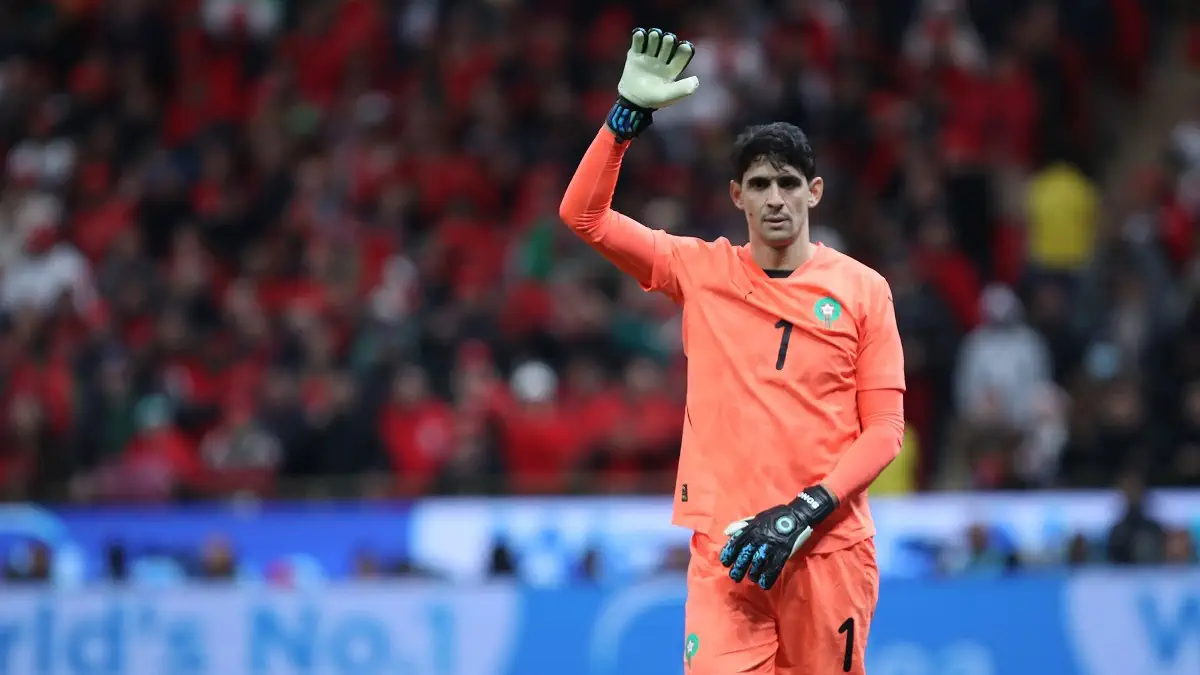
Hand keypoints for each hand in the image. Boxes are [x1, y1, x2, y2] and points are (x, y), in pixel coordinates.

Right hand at [606, 28, 698, 139]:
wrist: (631, 101)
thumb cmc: (652, 100)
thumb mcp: (668, 96)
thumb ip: (682, 89)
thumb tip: (696, 80)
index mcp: (673, 69)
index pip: (682, 54)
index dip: (685, 49)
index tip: (684, 46)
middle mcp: (662, 61)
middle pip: (668, 44)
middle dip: (669, 40)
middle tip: (668, 39)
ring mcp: (648, 57)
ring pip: (654, 40)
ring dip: (655, 36)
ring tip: (654, 35)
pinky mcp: (635, 56)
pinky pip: (638, 42)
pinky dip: (639, 36)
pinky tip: (640, 34)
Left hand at [719, 485, 837, 588]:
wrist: (797, 515)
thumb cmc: (775, 516)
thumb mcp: (756, 517)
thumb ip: (741, 525)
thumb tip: (726, 532)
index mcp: (752, 528)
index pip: (736, 543)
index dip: (729, 554)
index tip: (725, 563)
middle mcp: (759, 537)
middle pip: (745, 556)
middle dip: (738, 568)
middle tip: (735, 577)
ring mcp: (772, 545)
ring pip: (758, 563)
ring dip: (753, 574)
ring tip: (751, 578)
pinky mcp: (784, 552)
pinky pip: (774, 567)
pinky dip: (768, 577)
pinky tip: (764, 584)